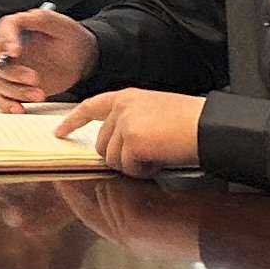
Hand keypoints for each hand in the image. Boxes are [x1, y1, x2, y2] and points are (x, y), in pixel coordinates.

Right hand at [0, 6, 95, 108]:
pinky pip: (0, 97)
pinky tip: (20, 108)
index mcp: (17, 28)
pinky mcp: (14, 87)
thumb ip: (42, 18)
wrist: (80, 60)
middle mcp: (7, 48)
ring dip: (15, 89)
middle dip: (10, 70)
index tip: (16, 51)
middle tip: (33, 78)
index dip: (6, 40)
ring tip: (40, 94)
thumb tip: (25, 16)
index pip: (3, 29)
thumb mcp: (61, 25)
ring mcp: (9, 69)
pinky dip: (6, 104)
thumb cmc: (70, 39)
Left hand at [52, 87, 203, 171]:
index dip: (73, 121)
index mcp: (127, 97)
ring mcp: (125, 124)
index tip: (60, 131)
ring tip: (157, 155)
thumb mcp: (154, 113)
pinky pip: (128, 169)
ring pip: (113, 160)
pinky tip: (159, 160)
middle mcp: (121, 108)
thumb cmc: (190, 123)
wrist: (210, 127)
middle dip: (121, 158)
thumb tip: (113, 147)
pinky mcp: (132, 141)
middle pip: (102, 145)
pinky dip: (144, 171)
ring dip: (133, 165)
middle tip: (147, 157)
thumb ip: (129, 123)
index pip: (90, 107)